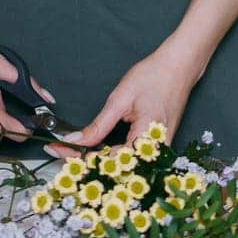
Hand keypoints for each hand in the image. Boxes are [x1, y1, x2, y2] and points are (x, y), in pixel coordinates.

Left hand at [46, 42, 199, 159]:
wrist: (180, 67)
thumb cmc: (154, 77)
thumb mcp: (120, 99)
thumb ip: (98, 125)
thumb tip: (75, 141)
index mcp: (146, 141)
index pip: (107, 161)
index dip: (79, 158)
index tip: (57, 149)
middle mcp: (154, 153)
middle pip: (114, 170)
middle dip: (85, 164)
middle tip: (60, 151)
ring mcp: (157, 153)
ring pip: (122, 168)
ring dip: (97, 162)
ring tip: (72, 151)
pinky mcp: (157, 148)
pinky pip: (131, 160)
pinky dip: (111, 157)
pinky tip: (95, 151)